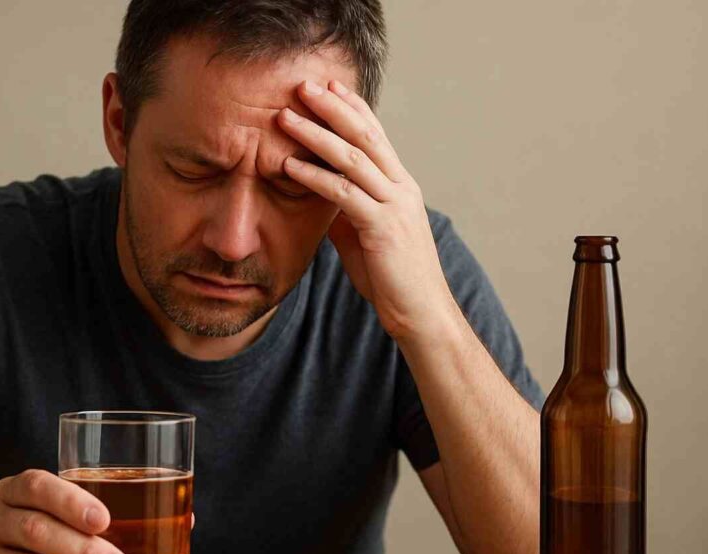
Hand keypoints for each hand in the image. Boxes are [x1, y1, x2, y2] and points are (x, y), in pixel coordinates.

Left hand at [278, 79, 457, 340]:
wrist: (421, 313)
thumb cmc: (392, 279)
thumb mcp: (365, 236)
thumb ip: (345, 211)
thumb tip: (318, 194)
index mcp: (400, 186)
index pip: (376, 135)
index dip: (351, 108)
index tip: (326, 87)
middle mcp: (401, 188)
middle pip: (365, 135)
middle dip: (332, 107)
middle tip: (303, 86)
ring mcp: (394, 206)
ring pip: (353, 158)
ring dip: (316, 134)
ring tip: (286, 117)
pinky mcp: (383, 228)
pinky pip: (343, 193)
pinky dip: (314, 175)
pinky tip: (289, 165)